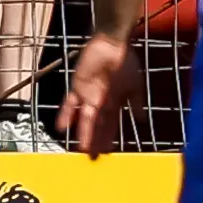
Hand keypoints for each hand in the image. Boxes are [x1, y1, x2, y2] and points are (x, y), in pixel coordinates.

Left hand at [57, 33, 137, 156]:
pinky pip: (70, 103)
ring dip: (83, 133)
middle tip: (93, 158)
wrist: (112, 45)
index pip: (112, 125)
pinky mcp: (77, 88)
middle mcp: (101, 102)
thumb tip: (141, 120)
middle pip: (98, 126)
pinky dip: (66, 114)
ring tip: (81, 149)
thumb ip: (136, 102)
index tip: (108, 152)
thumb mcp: (135, 84)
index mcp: (116, 103)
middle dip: (96, 141)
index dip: (109, 138)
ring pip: (85, 119)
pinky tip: (62, 127)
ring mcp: (88, 96)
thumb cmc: (126, 62)